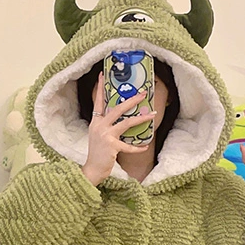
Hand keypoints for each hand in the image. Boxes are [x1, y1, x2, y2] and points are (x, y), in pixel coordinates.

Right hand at [82, 72, 154, 186]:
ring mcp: (105, 136)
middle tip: (142, 93)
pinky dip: (138, 147)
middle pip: (117, 109)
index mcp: (95, 122)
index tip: (102, 75)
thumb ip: (106, 126)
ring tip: (152, 114)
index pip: (98, 102)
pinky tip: (145, 146)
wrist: (92, 170)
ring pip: (126, 123)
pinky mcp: (112, 146)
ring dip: (141, 118)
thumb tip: (121, 119)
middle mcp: (99, 126)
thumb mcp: (98, 136)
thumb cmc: (98, 154)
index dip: (100, 88)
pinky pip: (129, 146)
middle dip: (131, 100)